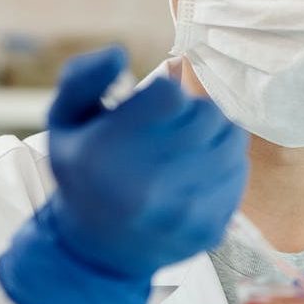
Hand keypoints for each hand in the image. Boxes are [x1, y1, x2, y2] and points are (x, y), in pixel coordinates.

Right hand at [0, 45, 247, 303]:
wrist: (97, 251)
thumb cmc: (83, 175)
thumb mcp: (64, 122)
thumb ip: (83, 78)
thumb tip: (119, 51)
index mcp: (107, 154)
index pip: (170, 94)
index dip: (165, 93)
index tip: (153, 107)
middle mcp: (148, 185)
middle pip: (207, 113)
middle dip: (192, 111)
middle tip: (173, 126)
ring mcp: (183, 211)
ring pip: (231, 139)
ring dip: (213, 134)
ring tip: (188, 146)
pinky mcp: (210, 226)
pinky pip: (239, 172)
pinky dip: (224, 164)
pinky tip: (198, 173)